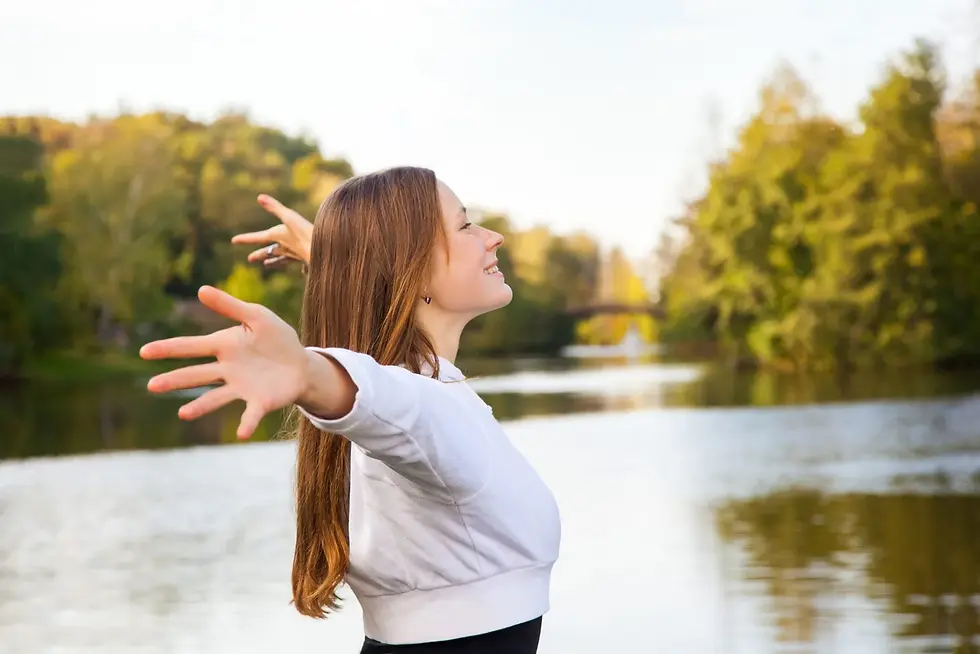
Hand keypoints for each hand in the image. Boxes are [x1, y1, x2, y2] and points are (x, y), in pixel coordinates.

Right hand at [141, 286, 309, 438]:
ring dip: (200, 406)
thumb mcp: (257, 316)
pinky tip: (241, 434)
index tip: (144, 351)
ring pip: (215, 398)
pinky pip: (250, 414)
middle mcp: (226, 369)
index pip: (191, 347)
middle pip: (196, 375)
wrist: (301, 364)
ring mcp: (240, 387)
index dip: (168, 349)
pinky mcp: (259, 402)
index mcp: (224, 346)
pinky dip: (246, 423)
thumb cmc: (276, 339)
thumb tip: (200, 289)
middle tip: (152, 386)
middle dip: (175, 379)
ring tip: (183, 414)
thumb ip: (230, 306)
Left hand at [231, 194, 313, 267]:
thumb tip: (259, 197)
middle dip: (259, 254)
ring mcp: (295, 254)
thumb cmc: (305, 233)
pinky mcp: (307, 258)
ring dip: (273, 261)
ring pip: (281, 258)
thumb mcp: (289, 216)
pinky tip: (301, 271)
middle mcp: (284, 247)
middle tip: (250, 259)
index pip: (257, 237)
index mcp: (278, 237)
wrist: (322, 251)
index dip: (245, 238)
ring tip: (267, 264)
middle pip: (268, 251)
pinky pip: (300, 263)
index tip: (234, 241)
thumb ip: (275, 207)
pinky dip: (300, 266)